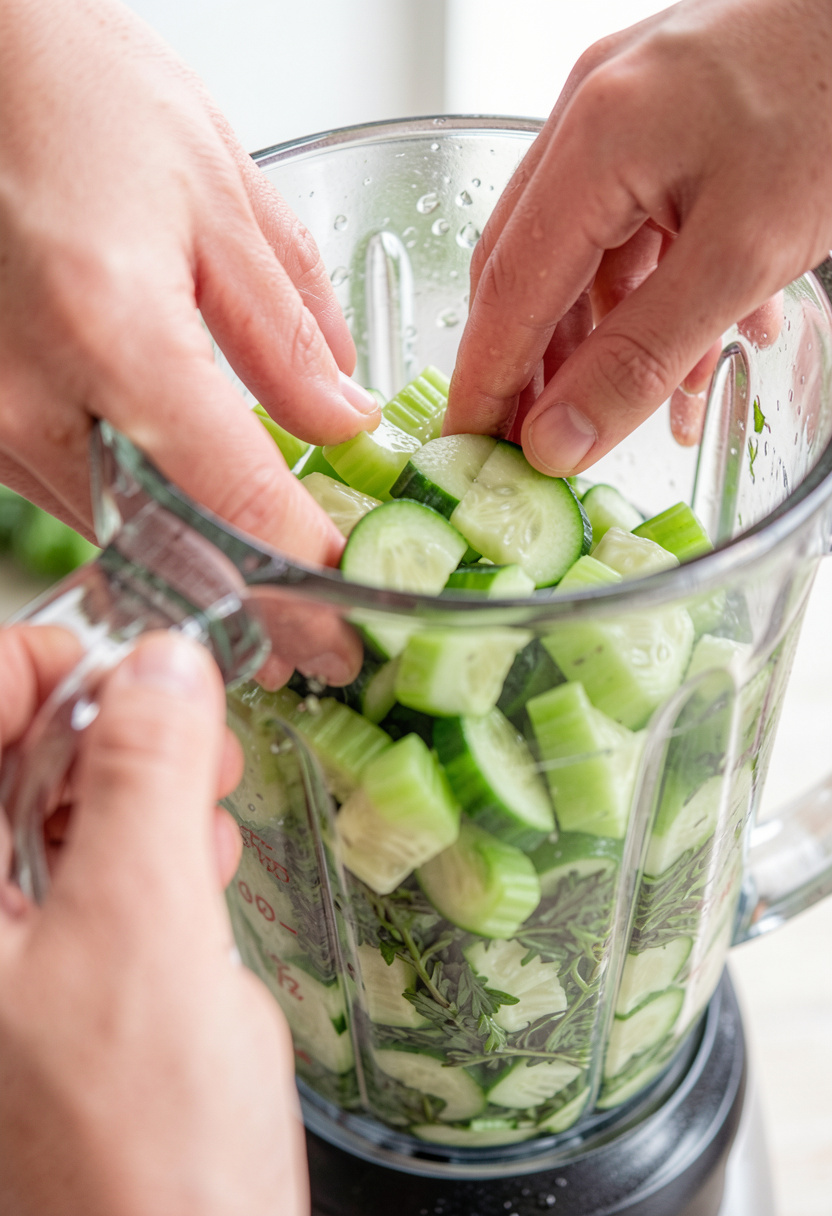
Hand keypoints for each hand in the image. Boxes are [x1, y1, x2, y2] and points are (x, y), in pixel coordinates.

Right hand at [0, 0, 379, 567]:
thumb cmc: (74, 95)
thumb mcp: (217, 195)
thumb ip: (285, 330)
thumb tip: (342, 422)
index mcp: (110, 330)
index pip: (233, 499)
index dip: (304, 563)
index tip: (351, 597)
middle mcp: (30, 394)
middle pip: (168, 542)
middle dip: (251, 593)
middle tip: (314, 628)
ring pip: (111, 531)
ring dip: (191, 560)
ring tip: (260, 574)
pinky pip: (68, 497)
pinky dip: (136, 516)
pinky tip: (177, 505)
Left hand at [0, 629, 306, 1215]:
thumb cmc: (141, 1152)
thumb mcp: (144, 933)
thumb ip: (144, 781)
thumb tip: (160, 660)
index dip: (40, 666)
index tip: (130, 667)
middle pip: (14, 752)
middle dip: (107, 721)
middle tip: (191, 735)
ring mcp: (13, 947)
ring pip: (61, 803)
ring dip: (141, 777)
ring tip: (211, 795)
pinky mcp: (66, 972)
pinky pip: (96, 863)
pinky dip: (154, 836)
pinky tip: (204, 857)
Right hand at [445, 0, 831, 471]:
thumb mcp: (744, 254)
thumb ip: (642, 354)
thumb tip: (557, 439)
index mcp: (596, 139)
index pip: (508, 290)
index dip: (485, 381)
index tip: (469, 449)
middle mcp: (594, 114)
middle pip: (530, 269)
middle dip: (537, 367)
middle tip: (541, 444)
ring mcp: (630, 108)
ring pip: (586, 250)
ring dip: (607, 337)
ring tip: (644, 406)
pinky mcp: (672, 114)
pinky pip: (634, 220)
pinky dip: (652, 291)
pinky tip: (696, 339)